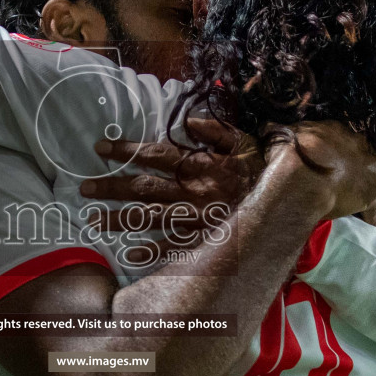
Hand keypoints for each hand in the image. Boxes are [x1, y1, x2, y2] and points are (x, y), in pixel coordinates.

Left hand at [80, 117, 258, 239]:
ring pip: (152, 218)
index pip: (155, 154)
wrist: (290, 201)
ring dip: (122, 219)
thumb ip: (214, 130)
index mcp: (199, 165)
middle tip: (84, 189)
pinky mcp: (206, 239)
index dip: (127, 150)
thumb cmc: (263, 169)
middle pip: (145, 188)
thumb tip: (186, 121)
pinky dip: (153, 252)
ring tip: (93, 221)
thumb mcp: (243, 141)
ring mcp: (198, 218)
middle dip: (113, 187)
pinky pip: (176, 247)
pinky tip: (129, 254)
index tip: (100, 147)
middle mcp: (193, 191)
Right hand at [267, 120, 375, 224]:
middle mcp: (359, 147)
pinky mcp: (369, 194)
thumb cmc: (288, 151)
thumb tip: (266, 127)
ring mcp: (368, 170)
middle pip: (372, 161)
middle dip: (375, 173)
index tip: (349, 160)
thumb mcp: (280, 135)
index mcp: (338, 130)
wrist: (301, 172)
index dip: (348, 152)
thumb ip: (277, 132)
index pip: (348, 140)